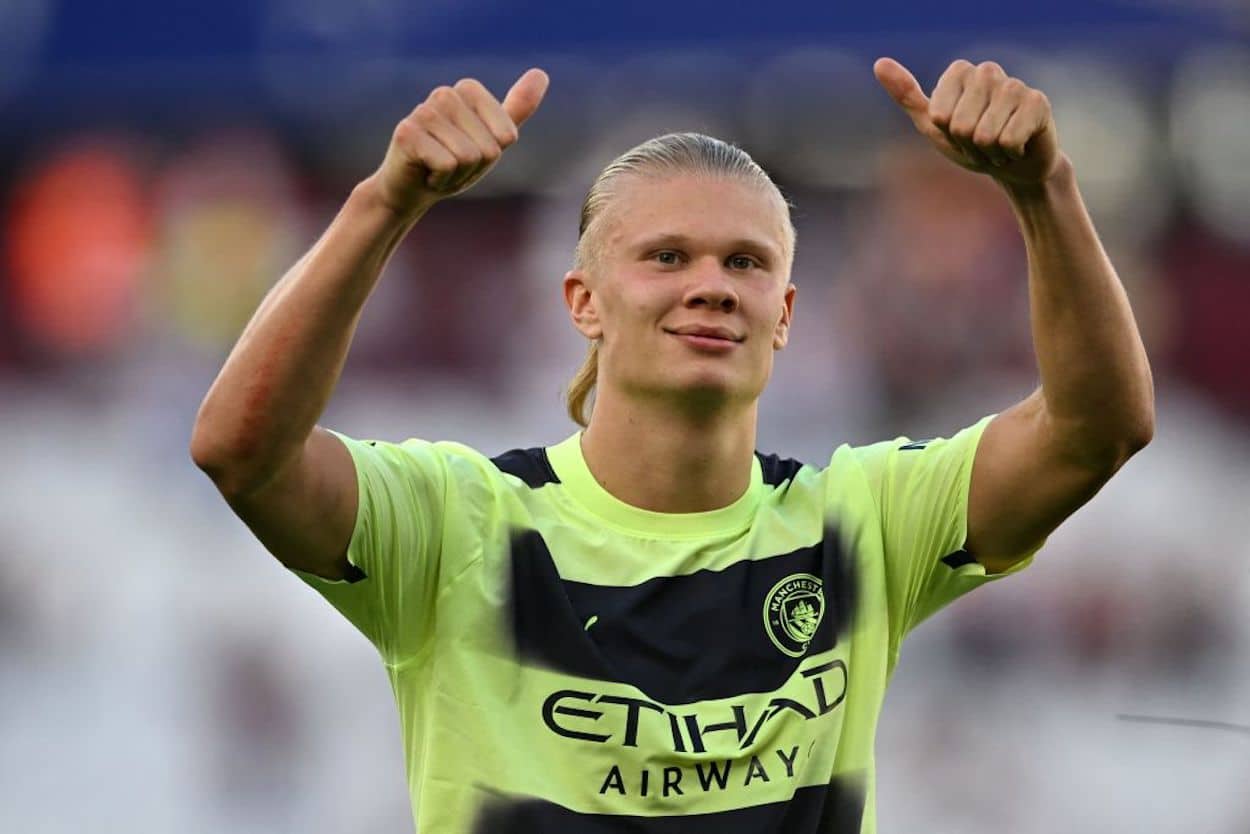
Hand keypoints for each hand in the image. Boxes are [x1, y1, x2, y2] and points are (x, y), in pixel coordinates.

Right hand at [373, 67, 548, 215]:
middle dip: (474, 168)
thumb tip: (542, 74)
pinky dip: (440, 180)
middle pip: (489, 148)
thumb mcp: (491, 138)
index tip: (469, 153)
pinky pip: (448, 165)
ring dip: (456, 176)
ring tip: (437, 168)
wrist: (411, 189)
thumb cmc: (453, 163)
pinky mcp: (407, 133)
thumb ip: (517, 108)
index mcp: (469, 89)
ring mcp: (424, 110)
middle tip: (450, 164)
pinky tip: (425, 172)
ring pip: (469, 157)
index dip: (491, 155)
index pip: (507, 136)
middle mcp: (445, 93)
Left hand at [873, 57, 1061, 187]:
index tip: (958, 134)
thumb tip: (879, 63)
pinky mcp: (1038, 102)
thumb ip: (907, 95)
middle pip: (961, 126)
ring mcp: (1015, 85)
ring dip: (989, 152)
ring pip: (985, 135)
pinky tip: (1017, 146)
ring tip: (998, 145)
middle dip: (968, 146)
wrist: (1012, 167)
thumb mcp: (932, 125)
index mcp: (960, 72)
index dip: (947, 135)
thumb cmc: (970, 144)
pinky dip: (1009, 153)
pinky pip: (1009, 140)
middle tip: (981, 143)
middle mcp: (987, 71)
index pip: (940, 116)